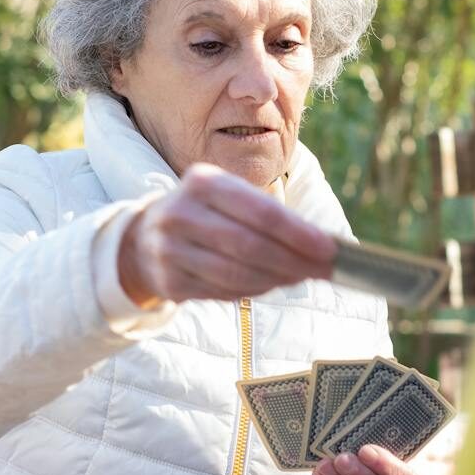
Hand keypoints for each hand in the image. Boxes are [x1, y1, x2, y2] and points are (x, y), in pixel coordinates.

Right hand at [117, 163, 335, 303]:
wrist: (145, 237)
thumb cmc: (206, 214)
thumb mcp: (229, 197)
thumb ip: (271, 217)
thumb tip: (321, 246)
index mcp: (203, 183)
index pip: (261, 212)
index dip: (299, 234)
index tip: (329, 249)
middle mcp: (181, 213)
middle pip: (250, 246)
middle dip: (293, 261)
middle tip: (323, 270)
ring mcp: (170, 250)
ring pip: (236, 274)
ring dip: (276, 279)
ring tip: (301, 277)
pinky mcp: (169, 281)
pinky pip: (222, 291)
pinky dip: (253, 290)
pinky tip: (271, 284)